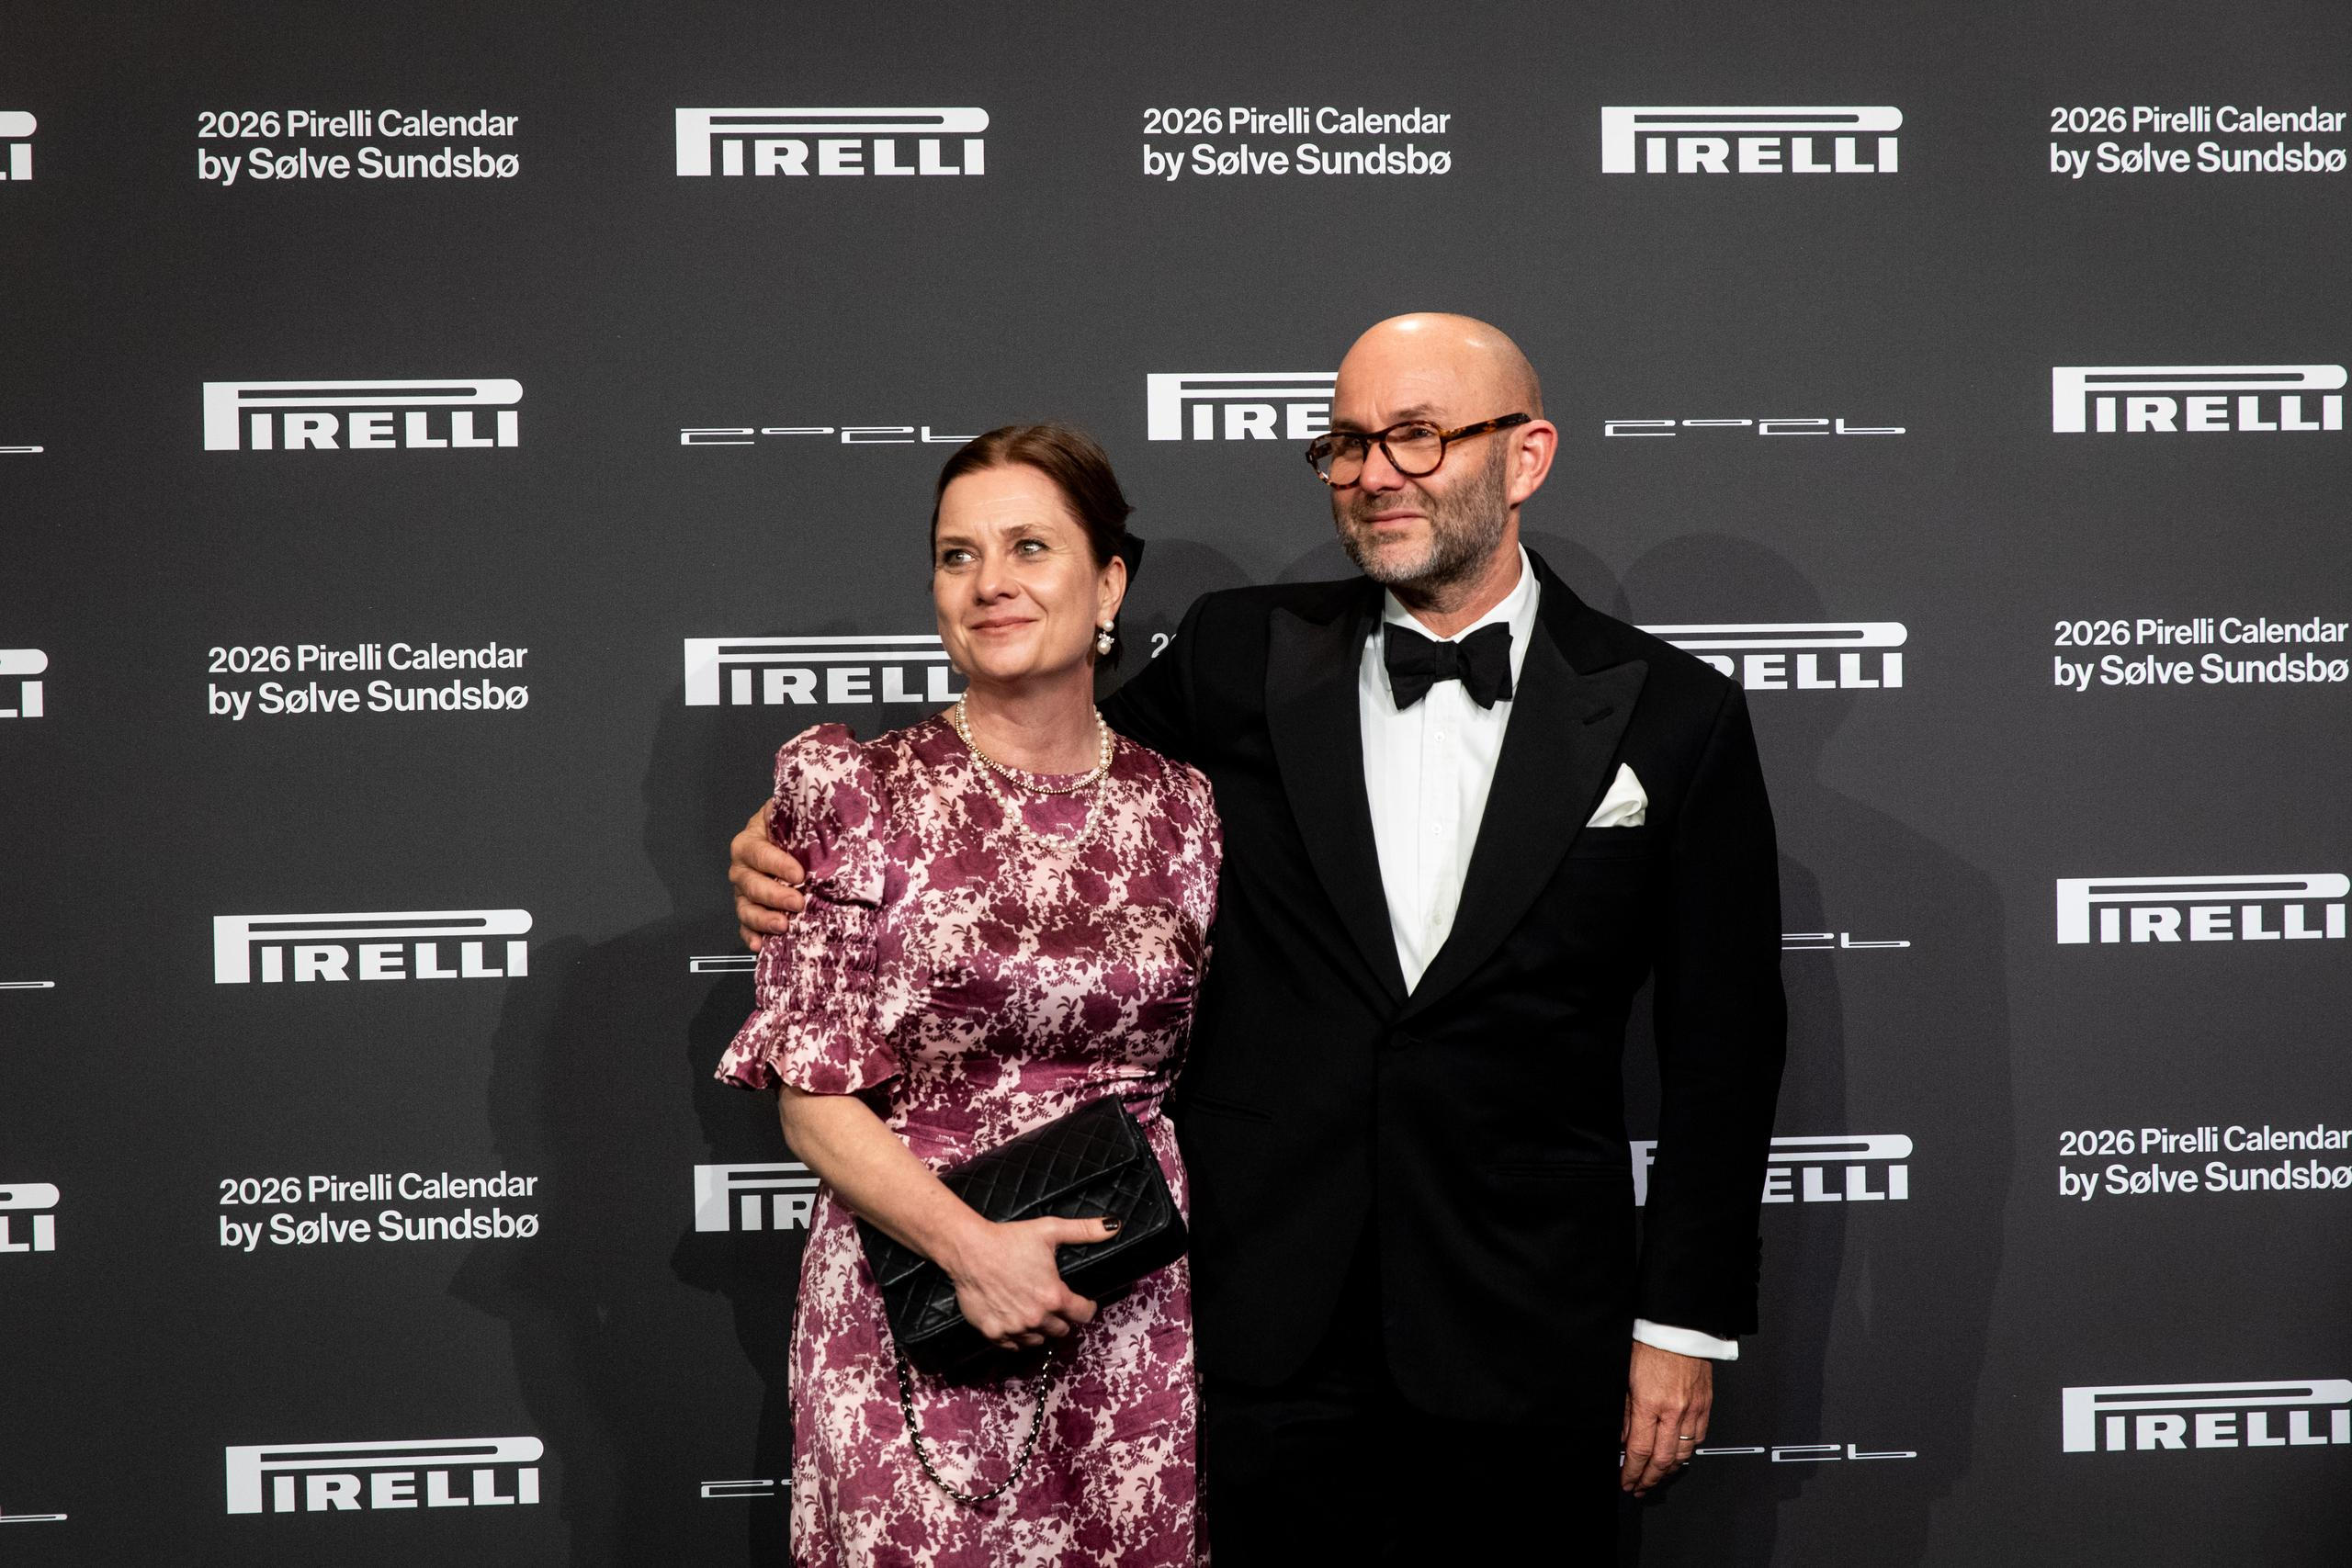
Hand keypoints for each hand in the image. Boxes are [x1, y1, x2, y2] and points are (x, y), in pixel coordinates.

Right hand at [730, 804, 807, 950]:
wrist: (799, 840)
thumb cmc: (800, 826)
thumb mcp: (801, 812)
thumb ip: (809, 813)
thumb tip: (831, 811)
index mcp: (751, 839)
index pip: (758, 852)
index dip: (776, 863)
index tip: (799, 874)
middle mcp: (743, 866)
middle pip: (750, 883)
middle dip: (773, 895)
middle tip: (798, 903)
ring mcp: (745, 891)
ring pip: (745, 908)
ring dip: (762, 919)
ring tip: (783, 926)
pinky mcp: (751, 910)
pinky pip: (746, 927)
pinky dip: (752, 937)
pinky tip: (761, 946)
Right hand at [943, 1216, 1113, 1350]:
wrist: (969, 1250)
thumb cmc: (1009, 1239)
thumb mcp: (1050, 1230)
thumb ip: (1084, 1231)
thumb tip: (1113, 1226)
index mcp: (1054, 1296)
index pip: (1083, 1315)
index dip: (1086, 1308)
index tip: (1083, 1303)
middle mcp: (1037, 1317)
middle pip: (1061, 1330)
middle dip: (1062, 1318)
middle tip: (1054, 1304)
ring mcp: (1014, 1328)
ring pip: (1039, 1340)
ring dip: (1041, 1329)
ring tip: (1036, 1313)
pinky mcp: (994, 1333)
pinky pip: (1014, 1346)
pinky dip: (1018, 1337)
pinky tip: (1017, 1322)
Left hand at [1621, 1341, 1712, 1494]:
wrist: (1678, 1327)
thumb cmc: (1649, 1344)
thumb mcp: (1626, 1380)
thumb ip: (1627, 1415)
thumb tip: (1626, 1441)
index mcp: (1650, 1403)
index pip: (1639, 1451)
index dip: (1632, 1472)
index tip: (1626, 1481)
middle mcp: (1674, 1410)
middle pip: (1663, 1459)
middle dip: (1649, 1479)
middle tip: (1639, 1487)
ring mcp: (1693, 1409)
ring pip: (1684, 1453)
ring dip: (1669, 1470)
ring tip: (1657, 1477)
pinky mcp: (1706, 1405)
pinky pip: (1699, 1437)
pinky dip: (1687, 1451)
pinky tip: (1677, 1455)